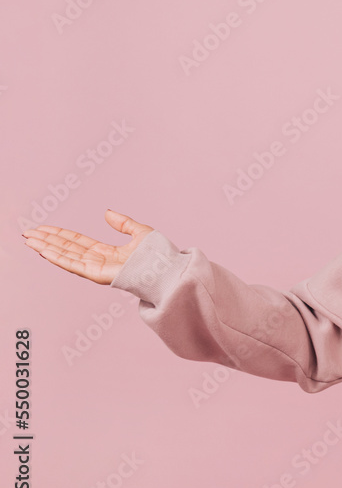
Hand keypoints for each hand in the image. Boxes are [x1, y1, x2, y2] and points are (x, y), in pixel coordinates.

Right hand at [21, 209, 153, 285]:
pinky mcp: (98, 275)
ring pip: (66, 256)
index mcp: (107, 252)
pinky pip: (74, 265)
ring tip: (30, 240)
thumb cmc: (159, 257)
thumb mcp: (140, 232)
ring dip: (47, 248)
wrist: (168, 270)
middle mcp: (99, 261)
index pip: (77, 241)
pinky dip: (58, 258)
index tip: (43, 228)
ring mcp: (97, 269)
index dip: (60, 234)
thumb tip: (107, 212)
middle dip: (47, 240)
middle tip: (28, 233)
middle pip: (67, 248)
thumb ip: (123, 223)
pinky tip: (45, 251)